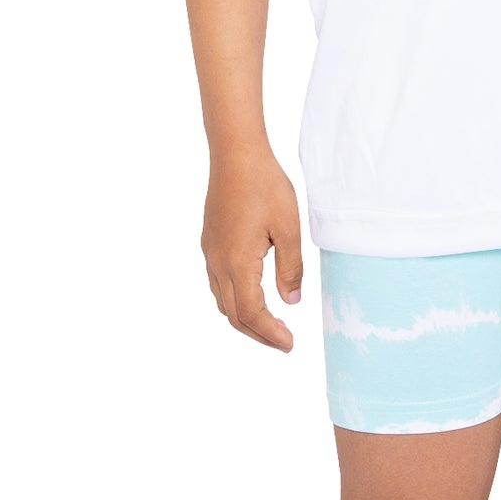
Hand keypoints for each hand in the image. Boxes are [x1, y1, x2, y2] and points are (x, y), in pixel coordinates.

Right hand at [202, 149, 304, 350]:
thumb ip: (291, 268)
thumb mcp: (288, 227)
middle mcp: (218, 263)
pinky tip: (252, 294)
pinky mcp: (210, 242)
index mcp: (238, 263)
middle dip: (258, 333)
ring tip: (271, 324)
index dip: (270, 333)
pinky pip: (218, 283)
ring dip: (245, 318)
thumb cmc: (265, 186)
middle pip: (233, 314)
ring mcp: (210, 252)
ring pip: (222, 301)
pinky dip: (235, 299)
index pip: (251, 313)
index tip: (289, 345)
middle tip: (284, 342)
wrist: (236, 154)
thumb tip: (291, 302)